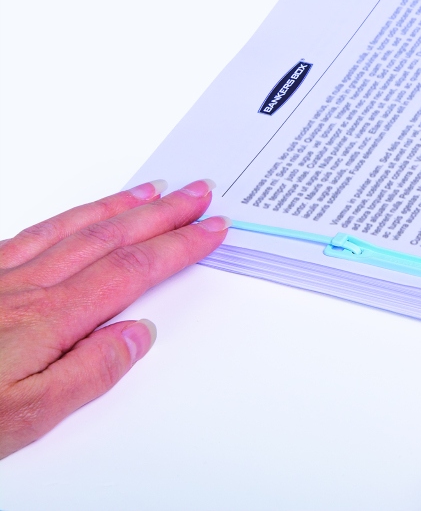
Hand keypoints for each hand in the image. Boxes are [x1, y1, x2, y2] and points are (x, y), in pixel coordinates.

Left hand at [0, 179, 229, 457]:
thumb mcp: (19, 420)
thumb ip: (85, 376)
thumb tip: (137, 336)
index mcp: (45, 322)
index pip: (131, 272)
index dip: (178, 245)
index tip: (211, 226)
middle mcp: (26, 289)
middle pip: (109, 237)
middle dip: (162, 212)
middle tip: (199, 190)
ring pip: (72, 227)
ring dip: (120, 205)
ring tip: (154, 189)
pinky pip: (33, 232)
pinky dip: (68, 216)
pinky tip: (78, 214)